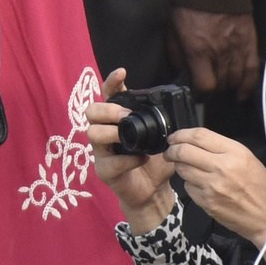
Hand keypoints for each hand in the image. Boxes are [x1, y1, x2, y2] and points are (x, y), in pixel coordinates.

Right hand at [86, 68, 175, 224]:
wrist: (154, 191)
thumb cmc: (155, 161)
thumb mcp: (162, 137)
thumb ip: (163, 122)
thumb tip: (175, 107)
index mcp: (117, 120)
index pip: (108, 95)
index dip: (112, 82)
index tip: (122, 73)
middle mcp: (105, 132)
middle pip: (91, 111)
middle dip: (108, 110)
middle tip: (125, 115)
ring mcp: (102, 152)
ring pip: (93, 133)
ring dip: (112, 132)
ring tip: (130, 136)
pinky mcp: (104, 171)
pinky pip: (110, 162)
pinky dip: (127, 159)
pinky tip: (141, 159)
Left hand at [165, 127, 265, 246]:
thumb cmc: (261, 188)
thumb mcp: (248, 159)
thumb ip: (223, 148)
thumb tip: (196, 142)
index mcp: (235, 153)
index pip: (199, 136)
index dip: (181, 134)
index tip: (175, 137)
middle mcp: (222, 167)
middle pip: (184, 151)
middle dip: (172, 149)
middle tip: (170, 150)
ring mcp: (212, 187)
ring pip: (182, 169)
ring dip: (179, 166)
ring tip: (185, 166)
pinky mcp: (206, 202)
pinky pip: (188, 188)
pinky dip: (189, 183)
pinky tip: (198, 184)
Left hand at [169, 7, 258, 99]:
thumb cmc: (189, 5)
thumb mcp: (173, 30)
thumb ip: (176, 54)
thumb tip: (180, 73)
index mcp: (198, 51)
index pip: (205, 86)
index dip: (201, 95)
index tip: (198, 94)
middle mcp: (220, 53)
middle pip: (221, 84)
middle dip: (214, 89)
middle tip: (209, 86)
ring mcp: (238, 48)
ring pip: (236, 79)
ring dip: (229, 86)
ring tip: (224, 87)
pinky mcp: (250, 42)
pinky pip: (253, 69)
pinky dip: (249, 84)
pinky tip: (243, 92)